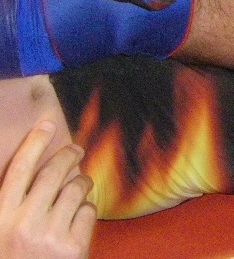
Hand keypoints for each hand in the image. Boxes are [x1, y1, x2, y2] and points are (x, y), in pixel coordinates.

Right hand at [0, 122, 96, 258]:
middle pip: (52, 173)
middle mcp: (23, 224)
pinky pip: (88, 211)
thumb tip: (33, 170)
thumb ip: (13, 204)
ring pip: (76, 188)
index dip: (33, 144)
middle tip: (75, 149)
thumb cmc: (14, 257)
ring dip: (81, 183)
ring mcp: (49, 236)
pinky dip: (87, 209)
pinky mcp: (73, 248)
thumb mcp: (1, 232)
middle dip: (68, 155)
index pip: (18, 170)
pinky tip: (80, 215)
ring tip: (80, 185)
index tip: (47, 124)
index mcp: (0, 218)